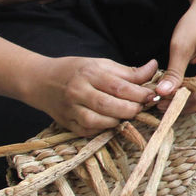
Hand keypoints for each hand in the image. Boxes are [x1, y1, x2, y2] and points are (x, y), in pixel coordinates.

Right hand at [26, 57, 158, 135]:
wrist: (41, 80)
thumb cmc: (76, 70)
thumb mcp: (101, 64)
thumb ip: (128, 71)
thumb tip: (154, 67)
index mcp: (90, 73)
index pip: (119, 86)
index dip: (139, 93)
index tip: (152, 95)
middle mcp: (79, 91)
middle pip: (110, 106)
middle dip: (131, 109)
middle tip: (141, 108)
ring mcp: (70, 109)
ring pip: (98, 122)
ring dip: (118, 121)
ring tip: (127, 115)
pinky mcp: (66, 123)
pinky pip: (88, 131)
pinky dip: (103, 130)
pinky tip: (111, 123)